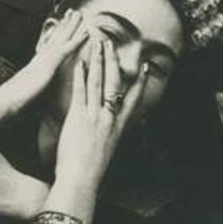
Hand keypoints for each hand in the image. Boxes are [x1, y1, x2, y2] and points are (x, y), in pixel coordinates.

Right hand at [0, 9, 88, 114]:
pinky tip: (86, 33)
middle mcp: (38, 61)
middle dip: (63, 26)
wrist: (3, 106)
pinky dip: (76, 41)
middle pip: (53, 39)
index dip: (55, 37)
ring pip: (60, 40)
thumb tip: (28, 98)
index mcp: (34, 69)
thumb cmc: (10, 106)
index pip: (47, 49)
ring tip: (79, 14)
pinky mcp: (48, 67)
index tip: (61, 28)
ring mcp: (43, 62)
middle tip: (73, 13)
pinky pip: (65, 50)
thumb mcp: (23, 97)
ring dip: (70, 26)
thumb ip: (29, 93)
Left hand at [55, 38, 148, 188]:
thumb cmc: (91, 169)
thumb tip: (110, 132)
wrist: (80, 179)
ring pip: (98, 82)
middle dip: (112, 62)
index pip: (133, 99)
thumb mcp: (107, 150)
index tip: (144, 67)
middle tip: (110, 44)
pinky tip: (79, 62)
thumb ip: (110, 136)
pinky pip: (80, 91)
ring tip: (97, 45)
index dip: (140, 82)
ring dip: (98, 61)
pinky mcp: (78, 117)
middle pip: (114, 83)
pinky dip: (80, 75)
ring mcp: (94, 116)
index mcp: (118, 127)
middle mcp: (109, 118)